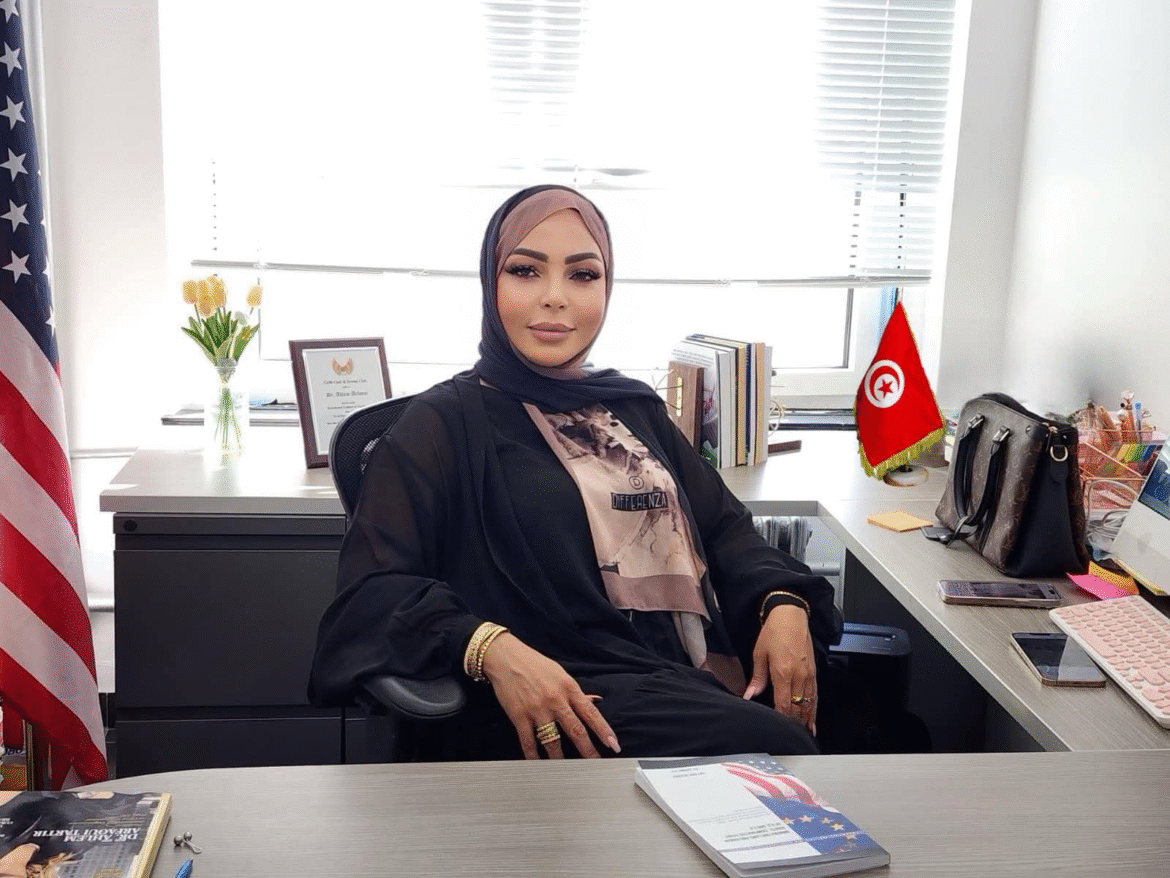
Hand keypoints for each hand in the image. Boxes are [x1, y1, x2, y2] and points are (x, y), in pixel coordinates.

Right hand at [480, 632, 620, 758]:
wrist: (506, 658)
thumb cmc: (534, 664)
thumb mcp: (561, 674)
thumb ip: (576, 692)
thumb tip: (595, 701)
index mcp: (568, 688)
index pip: (591, 713)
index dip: (604, 730)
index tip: (613, 744)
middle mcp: (555, 700)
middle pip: (576, 730)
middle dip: (588, 750)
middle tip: (596, 763)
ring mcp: (537, 709)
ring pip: (553, 740)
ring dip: (561, 757)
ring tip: (568, 768)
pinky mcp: (519, 716)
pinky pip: (528, 741)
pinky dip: (534, 756)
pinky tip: (538, 763)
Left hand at [742, 604, 817, 733]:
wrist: (791, 615)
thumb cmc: (774, 632)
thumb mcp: (759, 654)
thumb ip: (757, 678)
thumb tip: (749, 696)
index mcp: (783, 673)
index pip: (783, 704)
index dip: (782, 719)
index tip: (778, 731)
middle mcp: (798, 676)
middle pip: (797, 708)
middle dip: (794, 724)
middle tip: (790, 739)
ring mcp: (808, 675)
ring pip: (808, 704)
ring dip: (805, 721)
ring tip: (803, 736)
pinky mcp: (814, 672)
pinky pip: (815, 696)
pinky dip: (814, 710)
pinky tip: (812, 721)